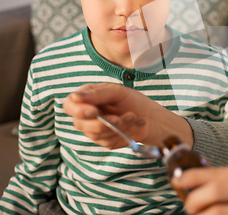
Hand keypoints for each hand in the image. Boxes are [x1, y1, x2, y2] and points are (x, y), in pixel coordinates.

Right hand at [63, 83, 192, 148]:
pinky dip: (125, 133)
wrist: (151, 116)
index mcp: (87, 99)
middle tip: (121, 118)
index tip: (94, 111)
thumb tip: (76, 97)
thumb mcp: (118, 92)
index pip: (70, 106)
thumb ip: (98, 94)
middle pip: (80, 124)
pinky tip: (137, 124)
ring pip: (96, 134)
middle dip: (103, 122)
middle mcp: (86, 115)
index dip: (79, 110)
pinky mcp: (105, 142)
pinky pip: (109, 141)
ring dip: (119, 127)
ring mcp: (94, 131)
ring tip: (134, 117)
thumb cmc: (133, 100)